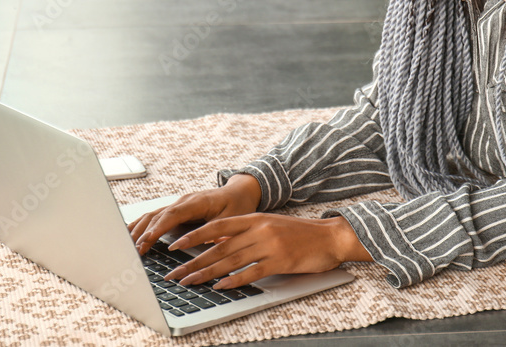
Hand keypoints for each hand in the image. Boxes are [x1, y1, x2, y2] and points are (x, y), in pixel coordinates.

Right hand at [128, 173, 261, 254]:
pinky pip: (155, 216)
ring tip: (128, 246)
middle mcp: (184, 201)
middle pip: (158, 215)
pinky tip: (130, 234)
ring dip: (140, 230)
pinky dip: (142, 225)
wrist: (239, 192)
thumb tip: (211, 245)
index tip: (147, 241)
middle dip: (144, 233)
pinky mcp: (176, 210)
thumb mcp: (234, 218)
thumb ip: (220, 231)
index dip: (159, 228)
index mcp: (197, 202)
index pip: (173, 214)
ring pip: (153, 215)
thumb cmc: (238, 205)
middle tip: (133, 250)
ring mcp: (178, 205)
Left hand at [161, 213, 371, 289]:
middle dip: (193, 261)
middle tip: (175, 273)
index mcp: (254, 218)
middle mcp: (258, 229)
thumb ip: (246, 232)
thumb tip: (218, 244)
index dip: (194, 237)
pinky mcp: (280, 261)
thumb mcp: (269, 225)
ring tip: (190, 282)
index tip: (175, 246)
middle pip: (218, 246)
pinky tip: (221, 287)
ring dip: (207, 273)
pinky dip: (234, 280)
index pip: (216, 226)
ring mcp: (269, 245)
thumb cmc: (300, 233)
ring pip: (230, 260)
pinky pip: (252, 272)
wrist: (330, 236)